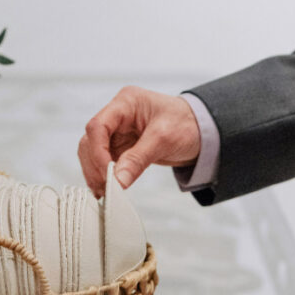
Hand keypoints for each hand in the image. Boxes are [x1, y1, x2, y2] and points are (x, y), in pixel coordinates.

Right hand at [78, 85, 200, 194]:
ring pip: (93, 152)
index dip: (97, 152)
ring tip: (106, 191)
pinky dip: (103, 175)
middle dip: (95, 165)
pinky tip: (107, 189)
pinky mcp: (121, 146)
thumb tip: (117, 181)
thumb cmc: (187, 124)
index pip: (98, 125)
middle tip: (105, 187)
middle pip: (91, 140)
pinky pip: (104, 162)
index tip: (106, 173)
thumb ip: (138, 159)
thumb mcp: (164, 139)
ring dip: (95, 172)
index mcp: (126, 103)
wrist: (203, 131)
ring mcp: (118, 131)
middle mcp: (118, 115)